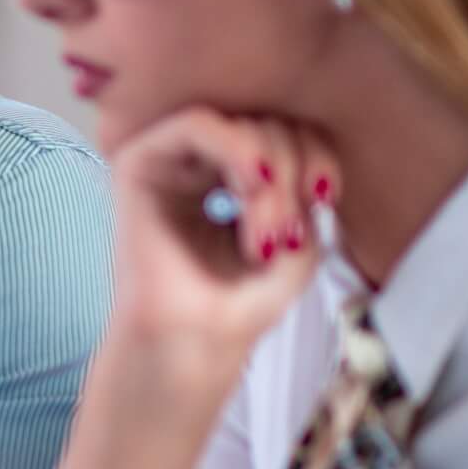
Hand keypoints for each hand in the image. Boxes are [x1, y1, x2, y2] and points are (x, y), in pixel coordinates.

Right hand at [105, 107, 340, 364]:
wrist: (192, 346)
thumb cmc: (238, 306)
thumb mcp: (299, 243)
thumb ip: (306, 191)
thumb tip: (304, 158)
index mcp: (234, 181)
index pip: (287, 135)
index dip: (317, 152)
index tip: (327, 196)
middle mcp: (200, 165)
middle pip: (267, 124)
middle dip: (292, 172)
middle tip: (285, 237)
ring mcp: (170, 163)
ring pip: (238, 121)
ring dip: (269, 169)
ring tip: (266, 232)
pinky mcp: (140, 164)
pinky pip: (196, 123)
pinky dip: (235, 146)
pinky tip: (253, 182)